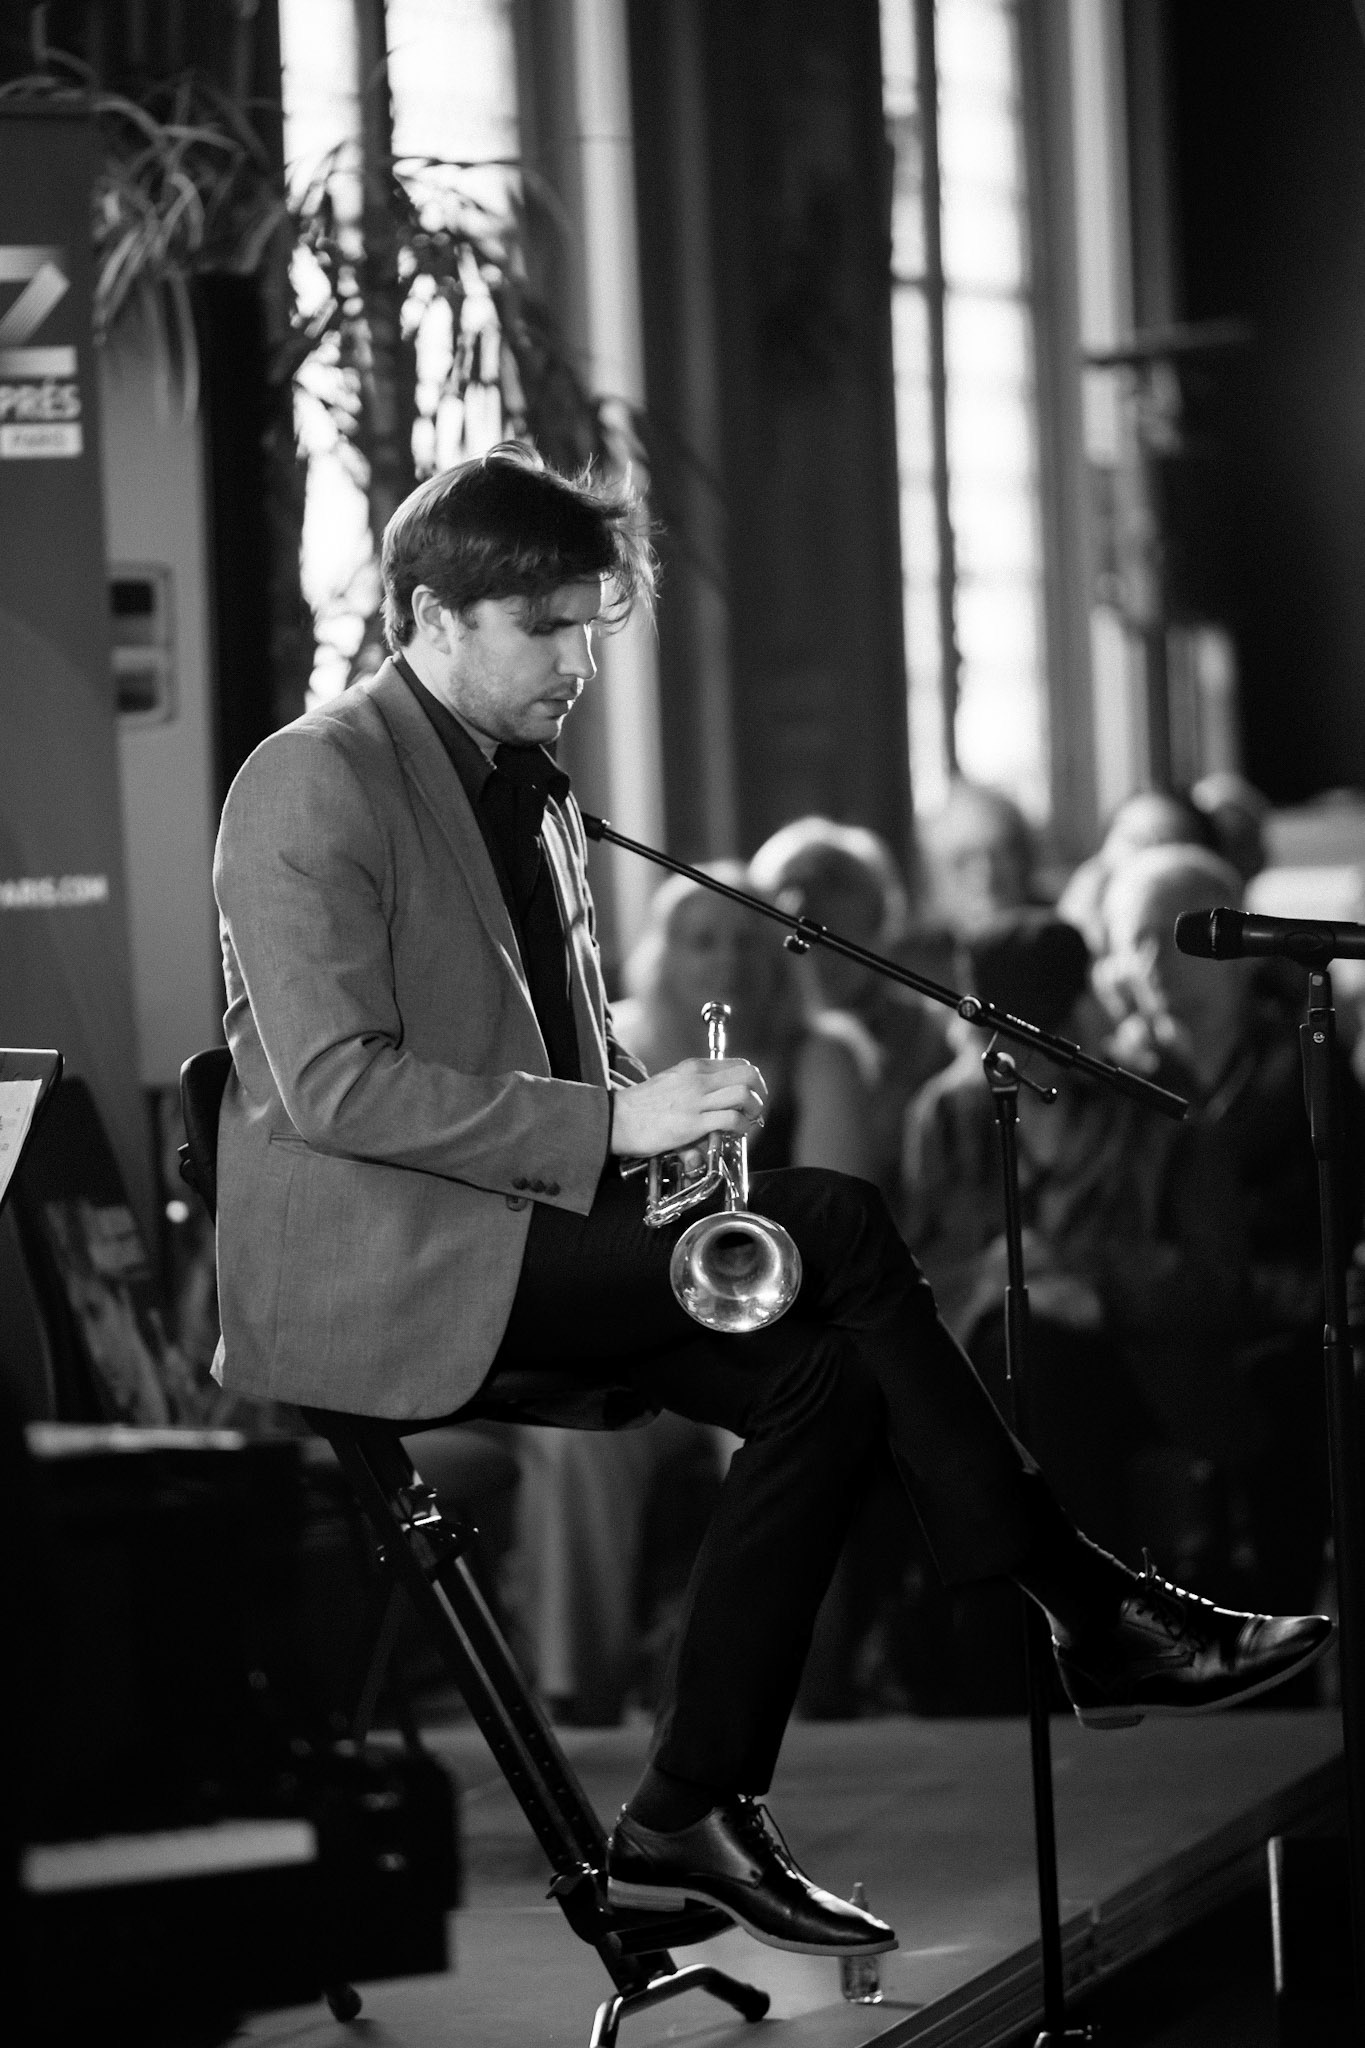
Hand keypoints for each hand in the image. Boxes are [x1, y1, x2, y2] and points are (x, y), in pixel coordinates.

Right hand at [610, 1057, 767, 1160]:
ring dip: (753, 1110)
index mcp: (693, 1067)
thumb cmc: (641, 1106)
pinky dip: (741, 1127)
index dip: (752, 1081)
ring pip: (743, 1095)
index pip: (739, 1065)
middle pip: (748, 1076)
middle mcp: (698, 1079)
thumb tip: (714, 1103)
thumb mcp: (671, 1083)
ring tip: (748, 1121)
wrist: (617, 1119)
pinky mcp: (693, 1123)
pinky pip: (730, 1120)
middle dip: (760, 1093)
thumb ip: (695, 1088)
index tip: (752, 1095)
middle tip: (756, 1108)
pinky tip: (735, 1133)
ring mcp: (696, 1100)